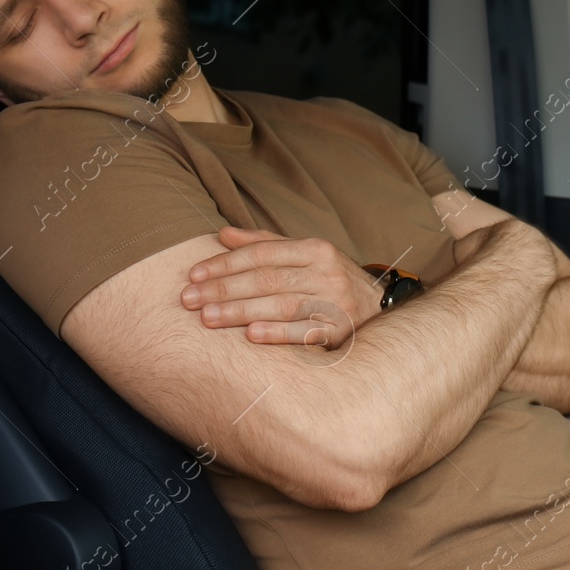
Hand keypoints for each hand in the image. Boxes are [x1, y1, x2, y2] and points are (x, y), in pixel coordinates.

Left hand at [179, 226, 384, 347]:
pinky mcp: (340, 332)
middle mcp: (326, 272)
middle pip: (267, 279)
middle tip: (188, 299)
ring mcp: (335, 302)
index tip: (194, 274)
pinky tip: (251, 336)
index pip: (262, 254)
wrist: (380, 311)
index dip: (225, 263)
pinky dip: (278, 333)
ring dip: (241, 312)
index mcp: (315, 249)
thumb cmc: (331, 281)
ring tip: (207, 319)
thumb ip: (265, 245)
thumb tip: (222, 234)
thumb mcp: (306, 255)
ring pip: (281, 305)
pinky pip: (305, 332)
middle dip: (224, 289)